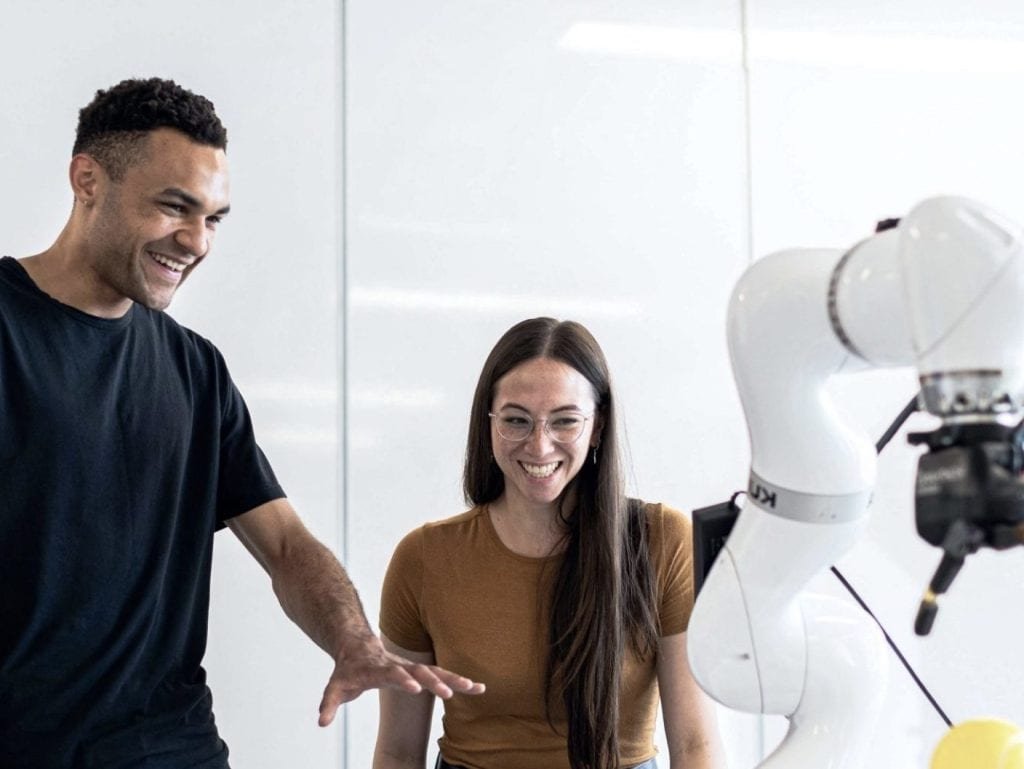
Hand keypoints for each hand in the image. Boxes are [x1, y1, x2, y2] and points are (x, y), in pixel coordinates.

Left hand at [317, 633, 484, 725]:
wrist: (357, 644)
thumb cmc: (348, 668)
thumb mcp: (336, 685)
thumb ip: (330, 703)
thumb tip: (322, 722)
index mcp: (378, 668)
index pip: (391, 674)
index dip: (402, 680)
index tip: (414, 688)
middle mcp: (399, 665)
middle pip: (419, 672)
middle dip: (435, 682)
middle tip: (449, 693)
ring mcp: (412, 666)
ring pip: (437, 671)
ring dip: (455, 679)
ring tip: (475, 687)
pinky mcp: (421, 669)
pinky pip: (443, 674)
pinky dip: (459, 680)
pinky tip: (478, 688)